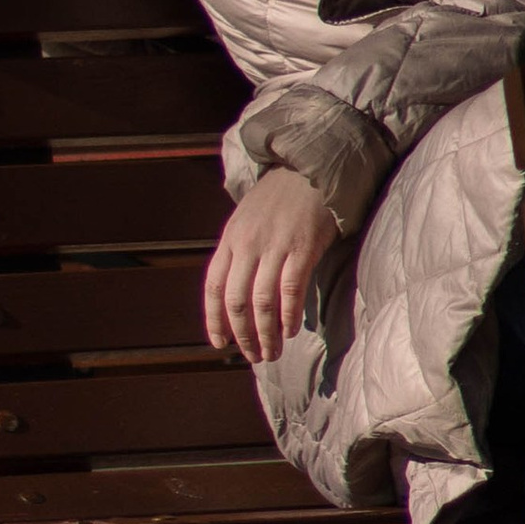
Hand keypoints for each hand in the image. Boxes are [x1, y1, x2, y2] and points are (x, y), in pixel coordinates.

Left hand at [203, 165, 339, 364]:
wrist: (310, 168)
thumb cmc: (279, 198)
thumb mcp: (246, 220)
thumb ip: (239, 253)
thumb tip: (236, 295)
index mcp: (230, 239)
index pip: (214, 288)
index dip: (215, 320)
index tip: (220, 344)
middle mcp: (247, 244)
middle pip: (236, 301)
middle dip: (242, 335)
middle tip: (252, 355)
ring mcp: (274, 246)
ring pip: (262, 303)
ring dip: (266, 334)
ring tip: (271, 352)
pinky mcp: (302, 248)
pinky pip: (290, 291)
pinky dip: (288, 316)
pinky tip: (290, 330)